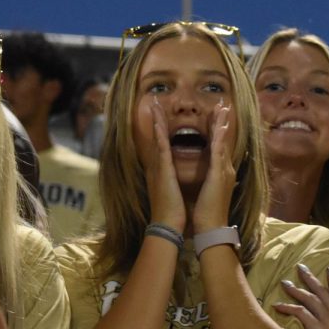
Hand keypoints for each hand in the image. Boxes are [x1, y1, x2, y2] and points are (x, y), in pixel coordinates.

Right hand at [146, 97, 185, 231]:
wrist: (168, 226)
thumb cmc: (173, 213)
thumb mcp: (172, 193)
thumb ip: (170, 183)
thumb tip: (171, 180)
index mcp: (162, 171)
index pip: (162, 146)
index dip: (161, 130)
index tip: (162, 116)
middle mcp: (158, 167)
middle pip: (157, 138)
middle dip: (157, 120)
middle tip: (155, 102)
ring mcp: (159, 168)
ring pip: (158, 138)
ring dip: (157, 120)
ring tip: (155, 104)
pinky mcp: (163, 171)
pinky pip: (162, 148)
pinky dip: (160, 134)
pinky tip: (159, 122)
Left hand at [192, 101, 234, 233]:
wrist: (211, 228)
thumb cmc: (207, 214)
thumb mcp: (210, 193)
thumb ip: (213, 182)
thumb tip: (213, 177)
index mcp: (221, 173)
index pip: (220, 146)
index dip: (219, 130)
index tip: (217, 116)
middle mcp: (225, 169)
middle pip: (224, 140)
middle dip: (223, 121)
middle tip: (223, 104)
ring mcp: (224, 170)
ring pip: (223, 141)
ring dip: (222, 123)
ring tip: (223, 107)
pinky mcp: (219, 174)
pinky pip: (219, 151)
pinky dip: (219, 137)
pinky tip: (220, 125)